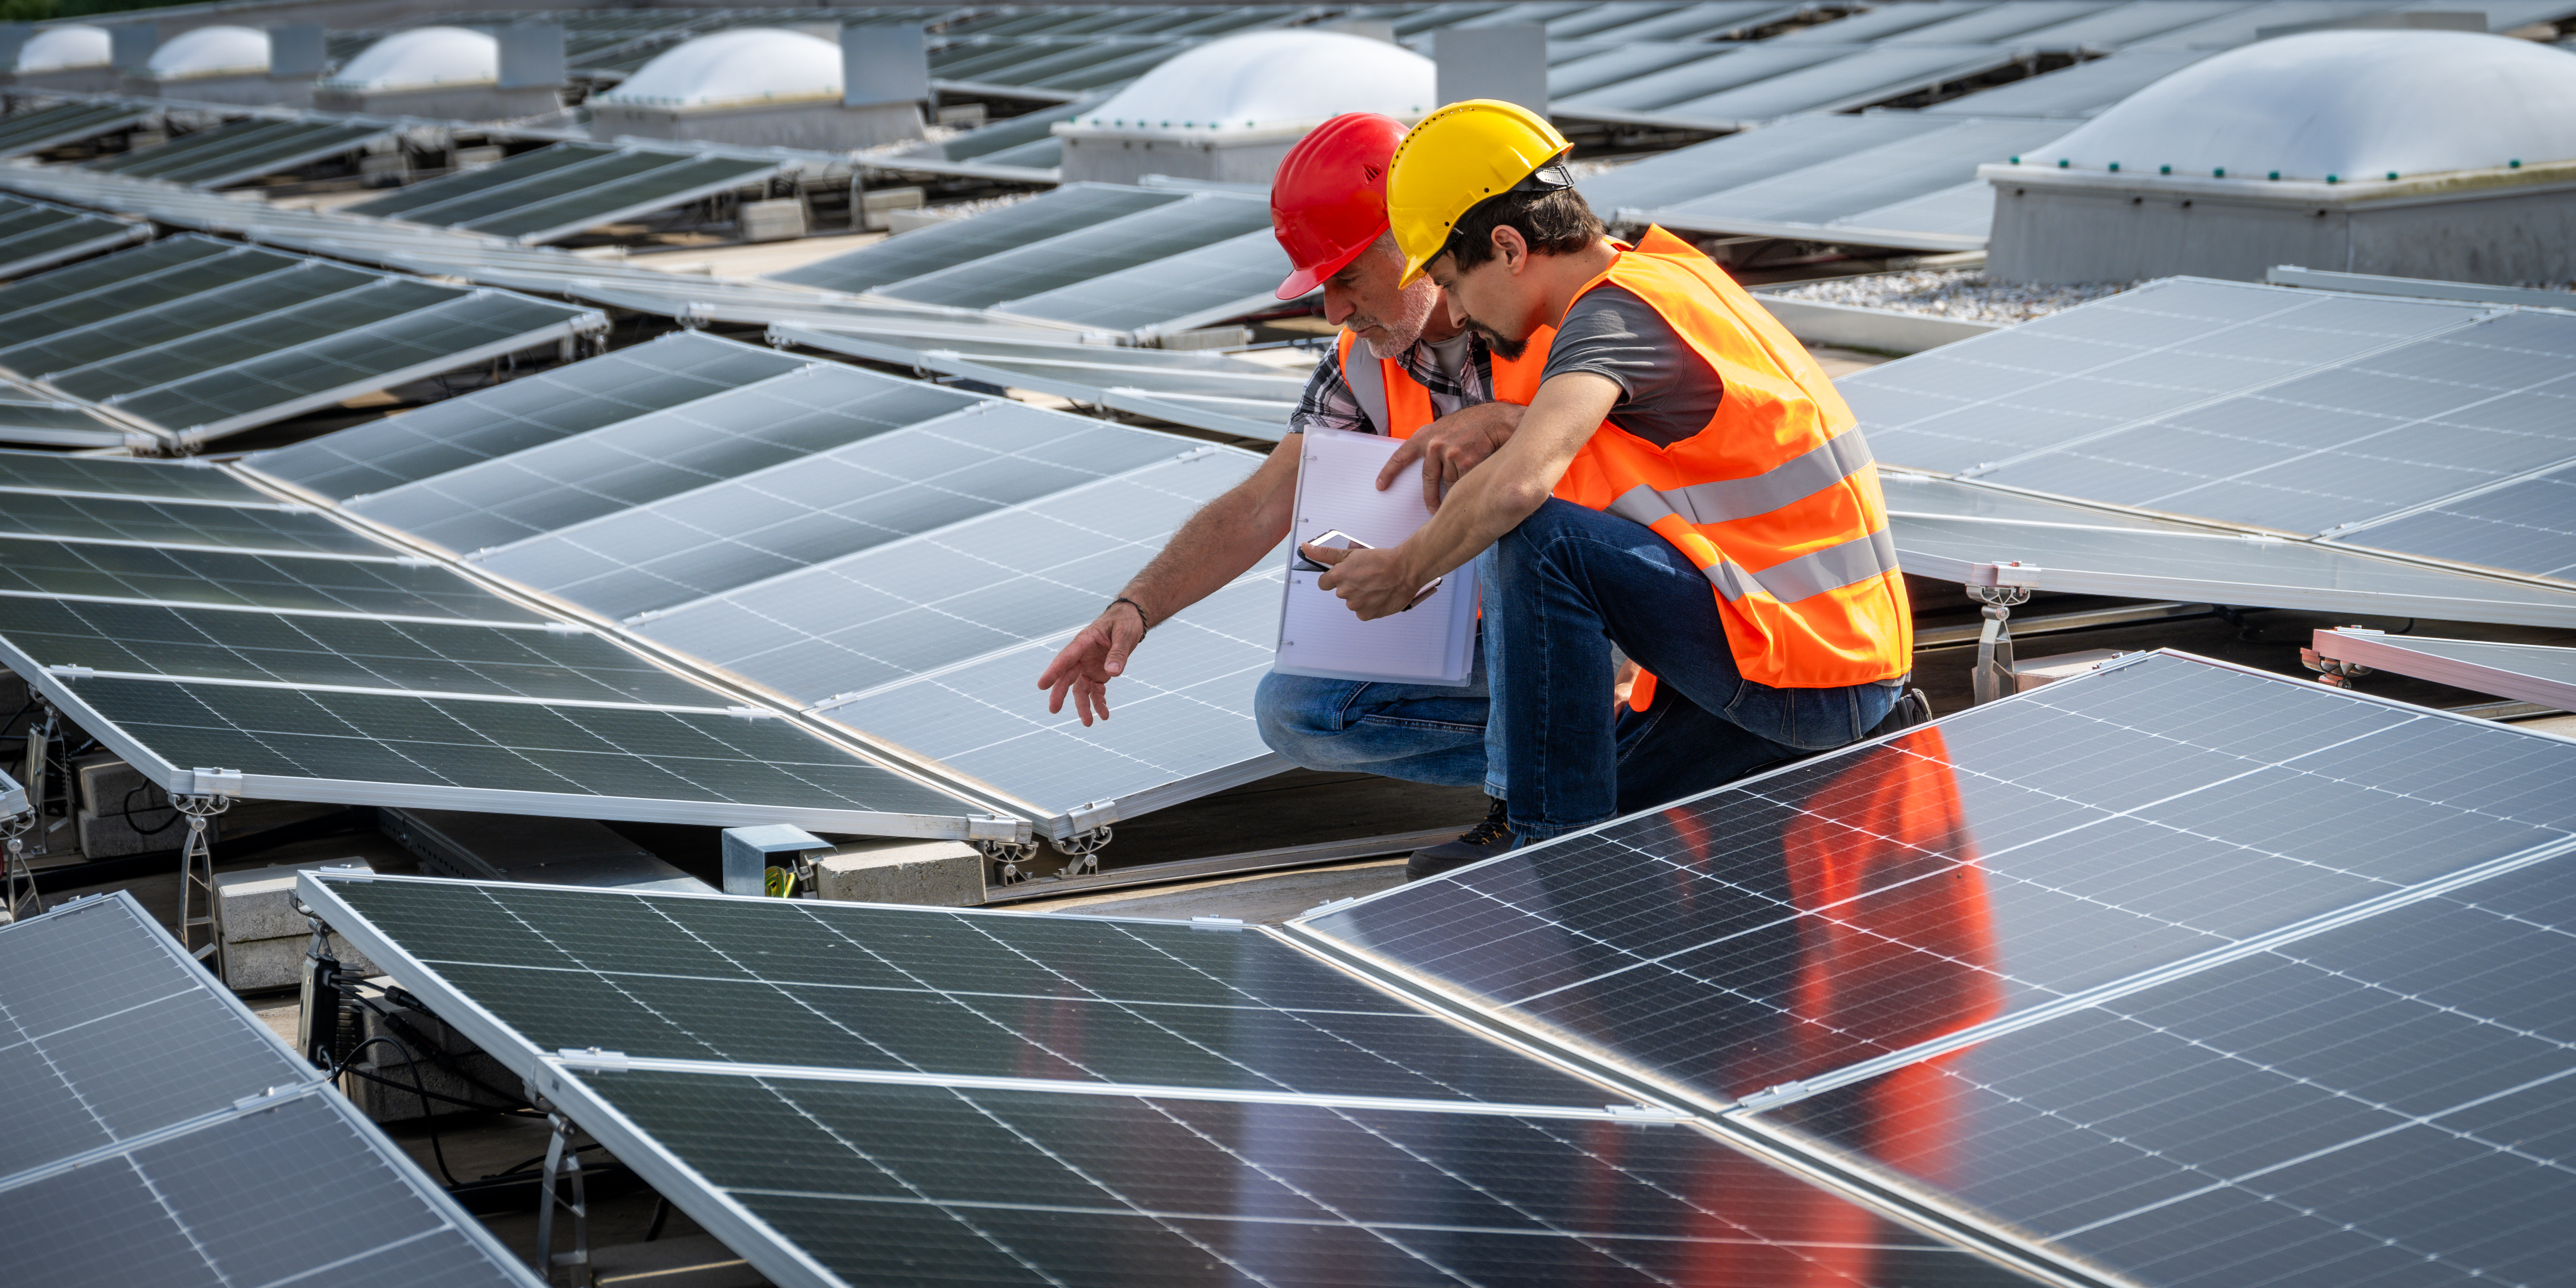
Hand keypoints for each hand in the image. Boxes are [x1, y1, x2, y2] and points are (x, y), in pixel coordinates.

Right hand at [1036, 603, 1144, 725]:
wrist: (1131, 621)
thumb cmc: (1125, 622)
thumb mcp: (1125, 634)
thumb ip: (1118, 653)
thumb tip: (1112, 672)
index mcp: (1084, 642)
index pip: (1066, 657)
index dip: (1053, 671)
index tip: (1041, 685)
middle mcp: (1082, 656)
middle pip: (1067, 676)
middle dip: (1060, 693)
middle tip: (1053, 710)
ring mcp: (1088, 666)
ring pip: (1080, 689)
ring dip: (1083, 706)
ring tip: (1088, 723)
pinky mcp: (1097, 674)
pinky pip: (1095, 691)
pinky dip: (1099, 702)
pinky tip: (1104, 714)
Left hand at [1305, 542, 1434, 620]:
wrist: (1405, 570)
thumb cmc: (1382, 561)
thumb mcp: (1350, 553)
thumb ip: (1325, 553)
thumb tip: (1305, 548)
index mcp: (1338, 577)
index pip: (1324, 583)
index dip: (1334, 579)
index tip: (1346, 576)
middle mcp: (1344, 593)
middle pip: (1341, 592)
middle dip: (1351, 586)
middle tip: (1367, 577)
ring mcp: (1356, 605)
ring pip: (1354, 602)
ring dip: (1362, 596)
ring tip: (1376, 586)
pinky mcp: (1367, 615)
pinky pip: (1364, 612)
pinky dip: (1370, 606)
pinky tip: (1379, 595)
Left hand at [1375, 401, 1524, 511]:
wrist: (1498, 420)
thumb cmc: (1472, 425)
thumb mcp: (1446, 429)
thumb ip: (1433, 445)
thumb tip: (1427, 468)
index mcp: (1425, 436)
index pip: (1401, 456)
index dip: (1389, 472)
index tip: (1380, 486)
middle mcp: (1434, 445)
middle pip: (1427, 480)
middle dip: (1430, 498)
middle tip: (1432, 509)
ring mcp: (1450, 454)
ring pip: (1449, 484)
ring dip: (1457, 488)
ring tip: (1469, 482)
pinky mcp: (1466, 462)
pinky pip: (1463, 484)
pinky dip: (1470, 484)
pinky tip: (1478, 477)